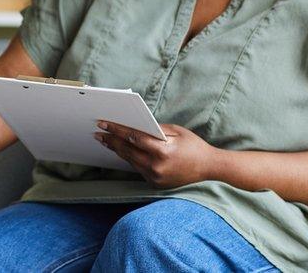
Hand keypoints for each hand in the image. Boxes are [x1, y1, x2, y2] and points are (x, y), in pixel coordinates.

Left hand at [95, 121, 220, 187]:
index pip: (133, 137)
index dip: (116, 130)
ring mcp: (155, 177)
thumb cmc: (193, 145)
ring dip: (117, 150)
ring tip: (105, 141)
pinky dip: (129, 158)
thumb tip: (133, 125)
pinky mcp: (155, 183)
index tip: (103, 124)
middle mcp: (157, 166)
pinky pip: (138, 168)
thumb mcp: (176, 131)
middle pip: (127, 151)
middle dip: (111, 141)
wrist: (208, 168)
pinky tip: (120, 151)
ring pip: (130, 160)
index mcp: (163, 151)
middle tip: (98, 133)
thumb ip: (154, 129)